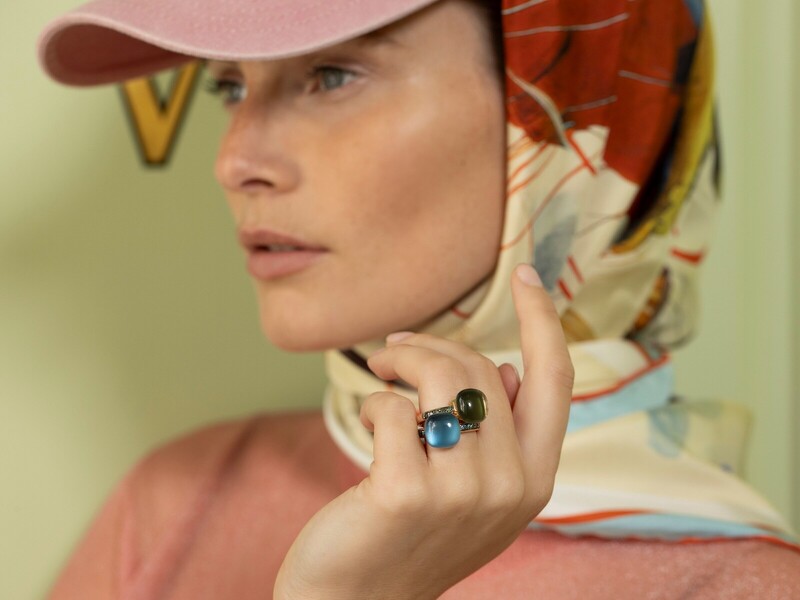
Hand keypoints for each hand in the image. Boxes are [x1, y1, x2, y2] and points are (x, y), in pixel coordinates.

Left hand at [274, 264, 572, 599]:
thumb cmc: (413, 533)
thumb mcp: (475, 489)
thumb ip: (500, 434)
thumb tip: (505, 370)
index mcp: (536, 479)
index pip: (555, 380)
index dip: (544, 321)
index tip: (529, 276)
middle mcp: (511, 485)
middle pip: (481, 368)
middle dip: (431, 347)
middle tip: (395, 350)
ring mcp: (462, 492)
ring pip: (439, 378)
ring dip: (401, 361)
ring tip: (381, 372)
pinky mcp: (407, 493)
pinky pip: (392, 407)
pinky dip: (374, 404)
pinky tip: (367, 427)